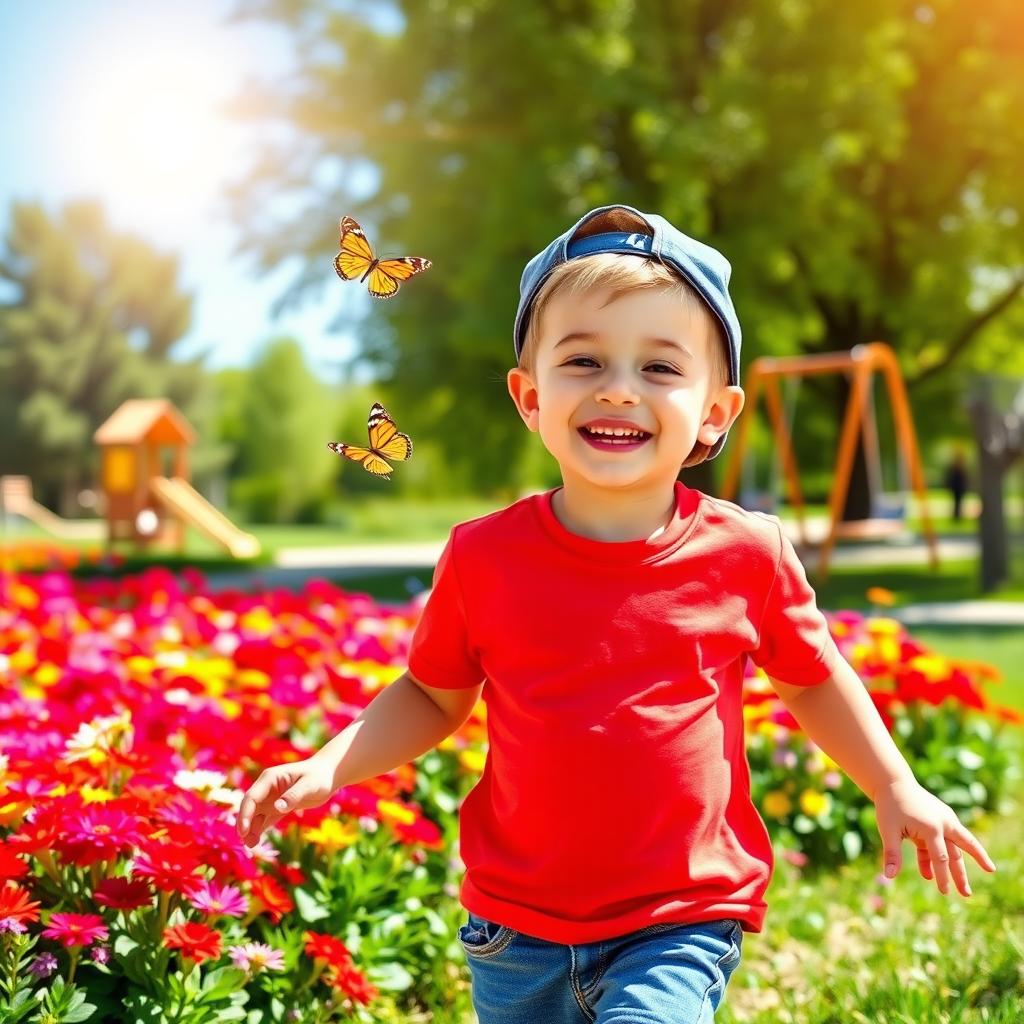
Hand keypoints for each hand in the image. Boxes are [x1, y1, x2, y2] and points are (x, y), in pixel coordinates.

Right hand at [236, 756, 336, 847]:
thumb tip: (277, 808)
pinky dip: (258, 829)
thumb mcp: (309, 785)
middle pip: (249, 807)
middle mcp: (266, 788)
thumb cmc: (319, 777)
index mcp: (270, 778)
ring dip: (250, 829)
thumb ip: (293, 796)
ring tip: (252, 846)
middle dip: (245, 824)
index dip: (245, 814)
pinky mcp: (276, 807)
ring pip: (254, 815)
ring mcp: (270, 798)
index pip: (251, 797)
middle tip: (248, 843)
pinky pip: (263, 819)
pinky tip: (256, 841)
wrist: (327, 776)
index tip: (244, 831)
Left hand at [874, 777, 996, 896]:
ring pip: (958, 847)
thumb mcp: (888, 829)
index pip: (941, 858)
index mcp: (932, 828)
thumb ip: (892, 853)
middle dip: (961, 875)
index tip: (943, 892)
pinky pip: (942, 842)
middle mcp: (944, 824)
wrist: (893, 783)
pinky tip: (927, 872)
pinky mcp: (940, 820)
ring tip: (966, 886)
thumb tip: (888, 877)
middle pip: (957, 854)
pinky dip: (936, 856)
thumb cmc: (890, 806)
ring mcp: (944, 821)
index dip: (942, 876)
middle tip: (967, 895)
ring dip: (959, 866)